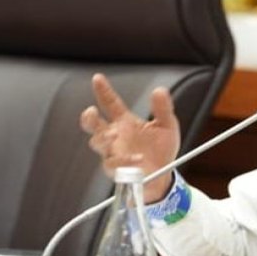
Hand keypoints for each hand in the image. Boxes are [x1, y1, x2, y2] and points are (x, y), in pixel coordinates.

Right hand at [80, 73, 180, 202]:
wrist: (164, 177)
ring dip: (102, 138)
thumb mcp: (167, 127)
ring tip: (113, 134)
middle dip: (88, 118)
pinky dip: (124, 160)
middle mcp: (115, 136)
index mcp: (124, 122)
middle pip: (92, 124)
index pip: (110, 103)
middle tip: (92, 112)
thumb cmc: (161, 150)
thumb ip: (163, 109)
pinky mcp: (116, 169)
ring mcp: (113, 152)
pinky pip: (113, 163)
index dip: (103, 91)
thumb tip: (160, 90)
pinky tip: (137, 158)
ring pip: (97, 143)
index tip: (98, 78)